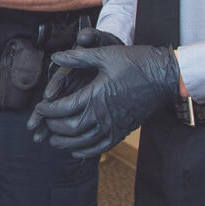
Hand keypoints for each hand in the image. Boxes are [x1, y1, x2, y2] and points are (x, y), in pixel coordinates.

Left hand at [29, 37, 174, 157]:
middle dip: (52, 126)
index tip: (40, 106)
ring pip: (81, 143)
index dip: (47, 110)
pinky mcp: (121, 131)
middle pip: (68, 129)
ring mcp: (113, 126)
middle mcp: (102, 115)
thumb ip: (78, 57)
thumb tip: (56, 57)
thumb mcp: (105, 54)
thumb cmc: (136, 63)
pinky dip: (84, 151)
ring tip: (54, 138)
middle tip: (45, 121)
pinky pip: (100, 148)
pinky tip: (76, 149)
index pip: (62, 109)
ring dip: (64, 142)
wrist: (164, 77)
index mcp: (95, 96)